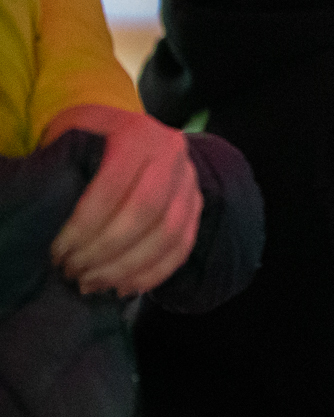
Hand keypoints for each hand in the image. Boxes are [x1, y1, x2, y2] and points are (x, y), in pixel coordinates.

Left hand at [43, 104, 201, 296]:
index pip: (113, 187)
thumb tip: (53, 219)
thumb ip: (66, 166)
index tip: (59, 252)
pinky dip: (155, 273)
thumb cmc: (86, 137)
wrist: (122, 128)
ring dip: (129, 267)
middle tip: (75, 273)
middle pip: (146, 213)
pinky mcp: (197, 206)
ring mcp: (190, 182)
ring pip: (168, 235)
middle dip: (106, 251)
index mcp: (138, 133)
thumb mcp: (70, 137)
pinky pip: (183, 247)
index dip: (84, 226)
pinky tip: (124, 288)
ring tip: (94, 284)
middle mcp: (173, 154)